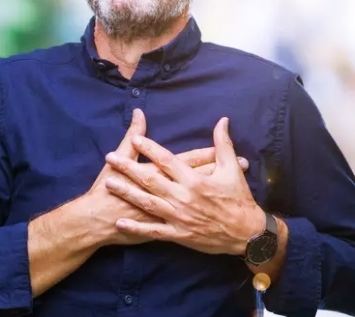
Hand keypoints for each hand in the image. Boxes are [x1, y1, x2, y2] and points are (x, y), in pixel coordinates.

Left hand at [104, 117, 263, 254]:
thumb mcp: (232, 169)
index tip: (135, 139)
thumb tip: (222, 120)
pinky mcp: (178, 234)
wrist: (246, 234)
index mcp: (195, 180)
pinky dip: (136, 228)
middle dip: (128, 168)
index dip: (150, 149)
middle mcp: (183, 197)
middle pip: (150, 180)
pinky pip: (153, 231)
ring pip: (147, 203)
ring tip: (109, 183)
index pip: (167, 160)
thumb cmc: (239, 199)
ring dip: (127, 193)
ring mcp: (178, 217)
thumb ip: (223, 144)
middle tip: (109, 158)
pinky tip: (120, 223)